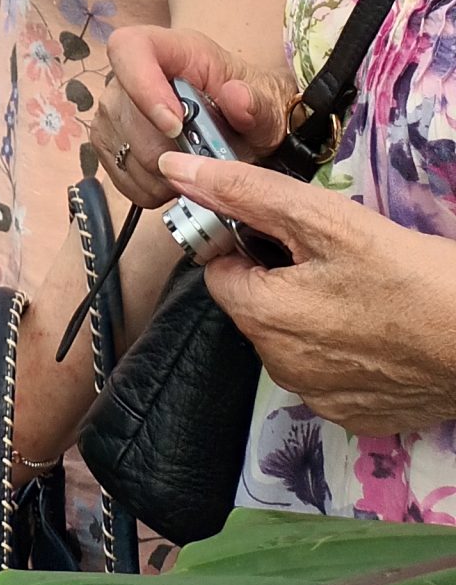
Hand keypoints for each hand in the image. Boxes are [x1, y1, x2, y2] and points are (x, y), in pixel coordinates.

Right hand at [99, 24, 293, 206]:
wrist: (240, 122)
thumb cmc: (249, 105)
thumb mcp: (266, 105)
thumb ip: (257, 103)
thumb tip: (238, 96)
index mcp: (170, 49)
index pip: (130, 49)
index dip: (143, 87)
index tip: (174, 126)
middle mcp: (131, 73)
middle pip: (127, 115)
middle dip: (168, 151)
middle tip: (205, 163)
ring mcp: (114, 108)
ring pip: (124, 152)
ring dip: (164, 175)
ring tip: (195, 171)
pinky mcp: (107, 141)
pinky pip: (120, 176)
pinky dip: (151, 188)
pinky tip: (176, 180)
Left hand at [162, 149, 455, 432]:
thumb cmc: (408, 273)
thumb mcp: (323, 219)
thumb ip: (244, 192)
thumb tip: (176, 168)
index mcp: (262, 317)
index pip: (219, 271)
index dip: (246, 243)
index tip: (286, 232)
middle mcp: (279, 367)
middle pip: (255, 305)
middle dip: (280, 278)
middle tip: (333, 259)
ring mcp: (320, 397)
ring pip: (290, 340)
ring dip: (310, 315)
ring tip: (360, 292)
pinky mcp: (358, 415)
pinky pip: (328, 373)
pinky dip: (342, 350)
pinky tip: (377, 329)